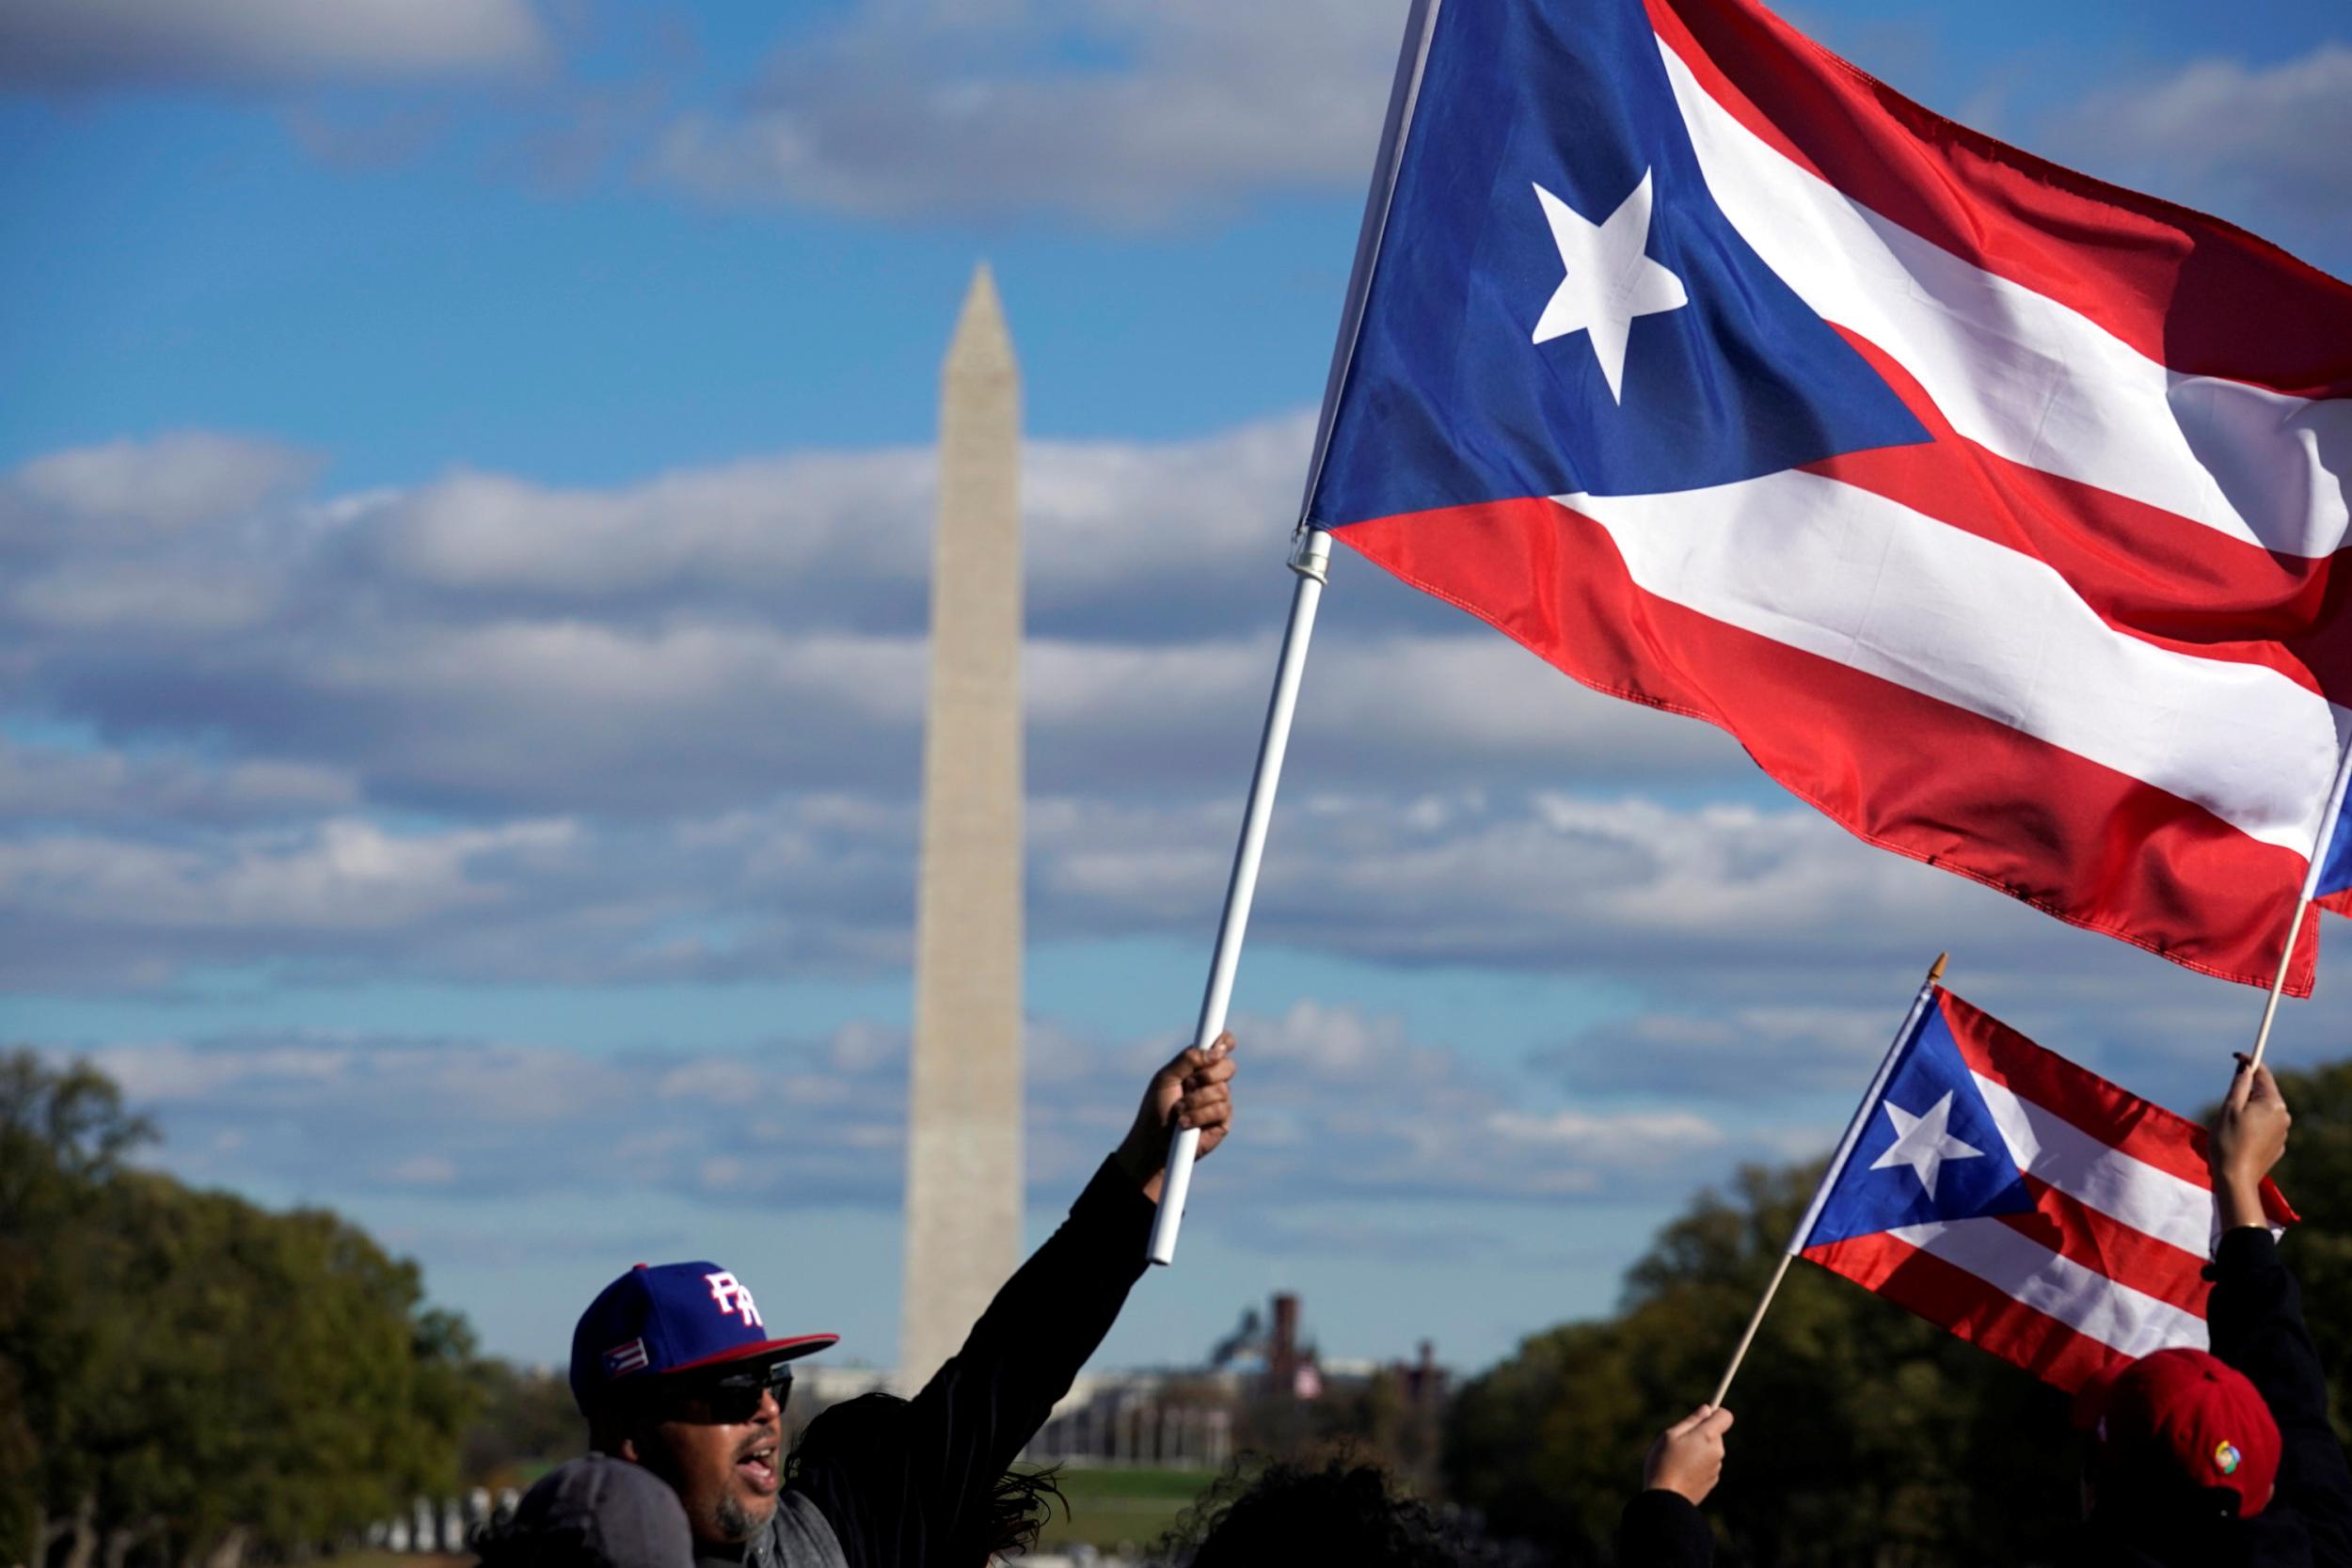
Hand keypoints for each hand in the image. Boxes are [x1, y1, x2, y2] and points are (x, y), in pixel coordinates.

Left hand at [1113, 1032, 1236, 1202]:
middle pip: (1227, 1066)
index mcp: (1198, 1066)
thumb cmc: (1155, 1108)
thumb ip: (1187, 1060)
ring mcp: (1220, 1101)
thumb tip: (1215, 1051)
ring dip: (1196, 1100)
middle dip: (1207, 1074)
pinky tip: (1185, 1123)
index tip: (1221, 1045)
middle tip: (1189, 1084)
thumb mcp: (1166, 1078)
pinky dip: (1199, 1115)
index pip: (1220, 1047)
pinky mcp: (1223, 1121)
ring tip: (1178, 1111)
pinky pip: (1220, 1109)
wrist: (1153, 1141)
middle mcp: (1212, 1081)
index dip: (1224, 1041)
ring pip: (1222, 1090)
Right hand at [1643, 1405, 1733, 1505]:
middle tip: (1679, 1442)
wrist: (1666, 1499)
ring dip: (1698, 1451)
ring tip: (1677, 1460)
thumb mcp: (1671, 1435)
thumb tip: (1707, 1409)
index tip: (1701, 1417)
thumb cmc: (1664, 1463)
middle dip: (1701, 1434)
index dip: (1715, 1413)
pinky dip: (1697, 1465)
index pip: (1725, 1416)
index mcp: (1708, 1437)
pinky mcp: (1712, 1482)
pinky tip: (1681, 1472)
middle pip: (1715, 1434)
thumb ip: (1691, 1421)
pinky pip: (1707, 1465)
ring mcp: (1716, 1468)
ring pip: (1710, 1451)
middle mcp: (1717, 1451)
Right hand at [2209, 1055, 2289, 1230]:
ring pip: (2264, 1109)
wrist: (2236, 1178)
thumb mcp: (2229, 1108)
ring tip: (2230, 1121)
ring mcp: (2282, 1131)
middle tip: (2226, 1098)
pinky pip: (2265, 1125)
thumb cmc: (2228, 1141)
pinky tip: (2239, 1135)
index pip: (2263, 1074)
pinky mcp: (2278, 1145)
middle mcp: (2283, 1115)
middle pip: (2264, 1092)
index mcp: (2273, 1103)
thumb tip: (2246, 1065)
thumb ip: (2240, 1084)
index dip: (2250, 1062)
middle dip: (2247, 1089)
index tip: (2236, 1055)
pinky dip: (2253, 1123)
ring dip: (2249, 1108)